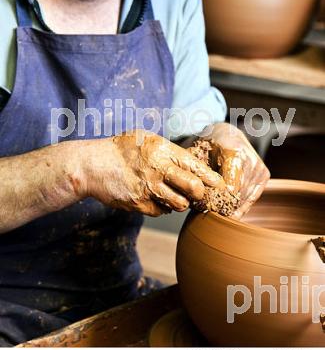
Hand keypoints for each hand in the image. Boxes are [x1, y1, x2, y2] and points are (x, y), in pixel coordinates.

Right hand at [79, 130, 224, 216]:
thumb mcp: (146, 138)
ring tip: (174, 194)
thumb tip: (192, 164)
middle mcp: (158, 168)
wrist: (92, 165)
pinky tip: (154, 197)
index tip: (220, 185)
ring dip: (181, 202)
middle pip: (193, 188)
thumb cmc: (121, 150)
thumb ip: (168, 150)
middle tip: (199, 194)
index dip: (211, 178)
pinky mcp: (139, 204)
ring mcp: (148, 188)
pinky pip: (161, 211)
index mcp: (162, 149)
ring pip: (180, 204)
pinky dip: (162, 207)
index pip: (195, 166)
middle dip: (200, 194)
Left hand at [201, 123, 269, 218]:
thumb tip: (196, 193)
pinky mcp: (264, 175)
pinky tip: (231, 211)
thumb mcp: (198, 153)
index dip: (218, 200)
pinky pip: (253, 197)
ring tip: (219, 213)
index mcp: (234, 152)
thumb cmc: (209, 144)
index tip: (207, 207)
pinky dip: (242, 206)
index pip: (230, 187)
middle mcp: (251, 160)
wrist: (228, 134)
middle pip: (238, 194)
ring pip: (246, 198)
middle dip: (224, 206)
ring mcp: (259, 168)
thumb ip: (198, 171)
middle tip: (211, 213)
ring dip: (233, 208)